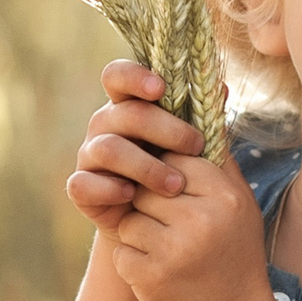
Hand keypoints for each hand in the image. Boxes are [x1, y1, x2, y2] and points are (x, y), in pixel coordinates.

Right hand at [66, 62, 205, 238]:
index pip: (117, 76)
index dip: (134, 76)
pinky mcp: (81, 187)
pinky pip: (84, 183)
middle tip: (196, 146)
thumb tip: (220, 90)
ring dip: (145, 166)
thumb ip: (201, 119)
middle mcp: (104, 126)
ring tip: (176, 185)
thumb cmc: (173, 173)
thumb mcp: (190, 146)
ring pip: (108, 149)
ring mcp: (89, 156)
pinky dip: (109, 189)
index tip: (160, 88)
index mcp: (127, 106)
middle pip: (124, 114)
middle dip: (164, 128)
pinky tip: (132, 196)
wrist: (152, 224)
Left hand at [113, 150, 277, 300]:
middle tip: (169, 223)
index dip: (167, 172)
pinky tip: (158, 268)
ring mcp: (173, 250)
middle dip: (150, 203)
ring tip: (166, 247)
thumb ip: (217, 155)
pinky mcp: (150, 277)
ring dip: (139, 232)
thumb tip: (208, 96)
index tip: (175, 190)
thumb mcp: (238, 199)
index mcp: (222, 195)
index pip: (174, 159)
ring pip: (130, 219)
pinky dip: (133, 259)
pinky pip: (122, 251)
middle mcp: (200, 220)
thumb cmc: (233, 246)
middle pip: (146, 187)